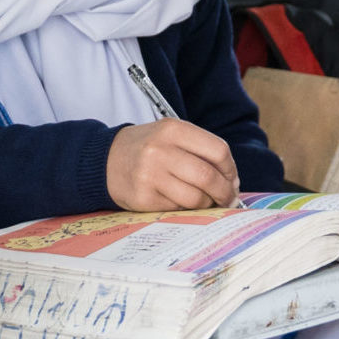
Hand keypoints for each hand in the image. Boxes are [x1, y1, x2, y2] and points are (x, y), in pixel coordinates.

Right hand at [107, 120, 239, 211]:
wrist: (107, 160)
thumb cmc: (148, 148)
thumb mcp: (171, 135)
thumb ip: (200, 150)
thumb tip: (232, 182)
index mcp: (173, 129)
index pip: (218, 150)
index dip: (231, 169)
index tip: (232, 179)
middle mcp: (160, 150)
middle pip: (208, 177)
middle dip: (224, 192)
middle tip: (228, 198)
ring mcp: (150, 175)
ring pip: (195, 198)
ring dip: (208, 204)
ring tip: (207, 202)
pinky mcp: (143, 198)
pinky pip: (177, 209)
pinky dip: (186, 209)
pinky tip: (183, 203)